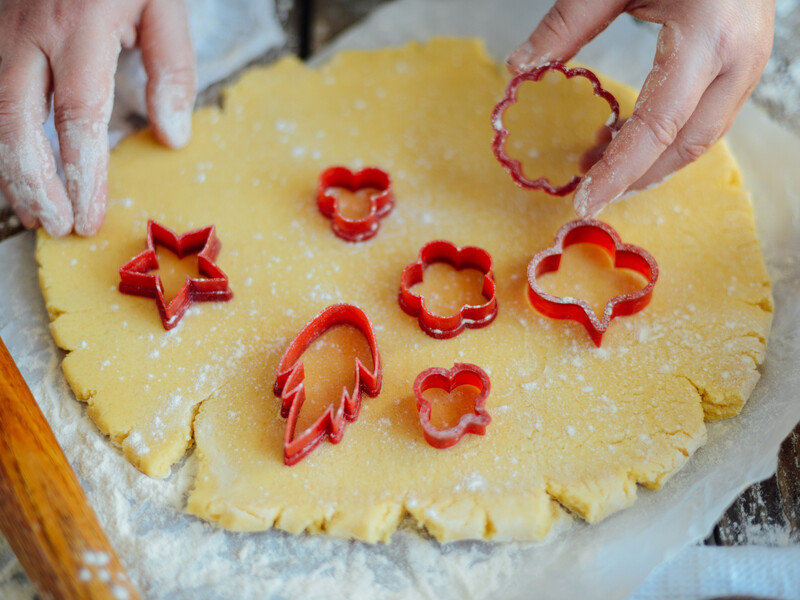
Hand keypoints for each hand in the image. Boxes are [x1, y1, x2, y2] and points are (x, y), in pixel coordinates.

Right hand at [0, 0, 195, 236]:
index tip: (90, 215)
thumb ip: (172, 69)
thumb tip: (173, 136)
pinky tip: (17, 170)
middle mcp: (28, 31)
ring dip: (10, 170)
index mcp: (80, 26)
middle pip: (17, 122)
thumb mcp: (163, 4)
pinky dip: (1, 140)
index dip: (83, 173)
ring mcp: (0, 29)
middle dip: (35, 184)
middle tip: (60, 226)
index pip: (77, 115)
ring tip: (36, 213)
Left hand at [507, 0, 773, 216]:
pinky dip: (667, 138)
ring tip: (599, 160)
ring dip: (651, 160)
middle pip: (686, 144)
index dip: (619, 171)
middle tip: (588, 188)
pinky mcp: (744, 65)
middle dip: (636, 176)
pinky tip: (628, 136)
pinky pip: (707, 118)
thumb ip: (569, 22)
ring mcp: (750, 63)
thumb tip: (521, 66)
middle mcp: (737, 58)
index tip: (584, 200)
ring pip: (700, 137)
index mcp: (706, 36)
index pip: (658, 125)